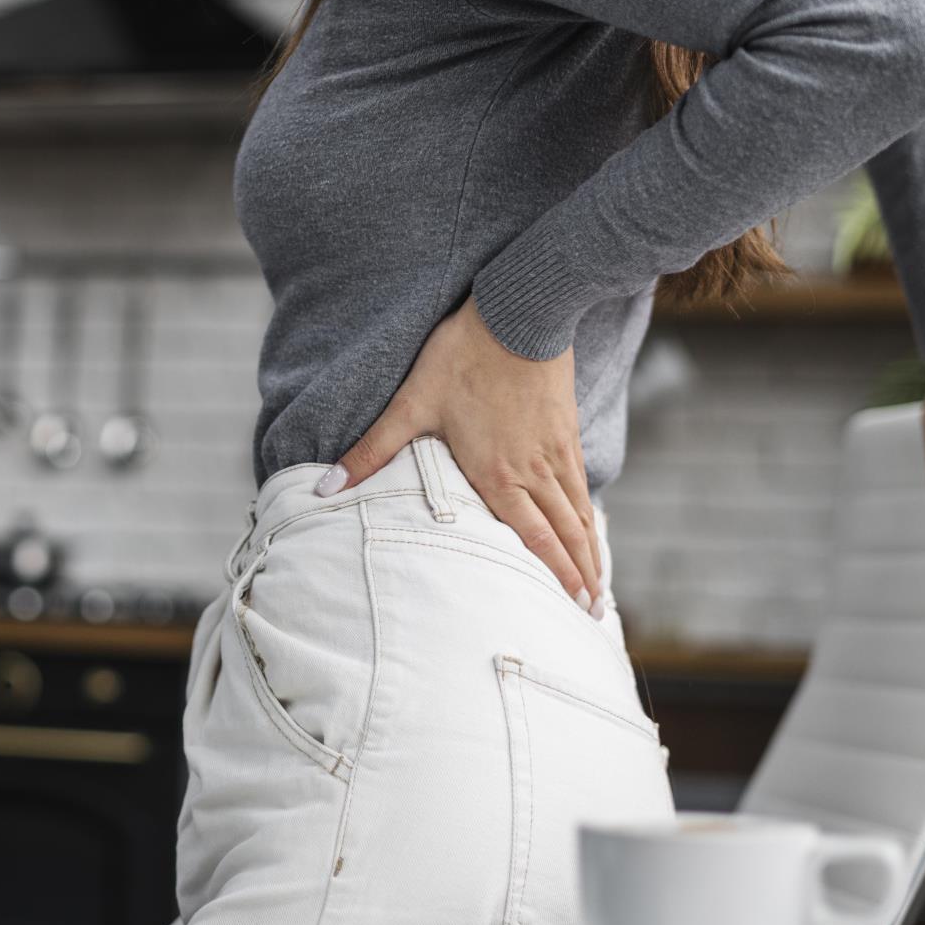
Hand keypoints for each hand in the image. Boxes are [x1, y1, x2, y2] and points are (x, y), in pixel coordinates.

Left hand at [318, 297, 602, 615]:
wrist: (521, 310)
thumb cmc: (463, 356)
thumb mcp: (411, 403)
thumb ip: (371, 450)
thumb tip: (326, 486)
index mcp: (498, 475)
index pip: (533, 540)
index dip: (555, 576)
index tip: (572, 608)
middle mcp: (533, 471)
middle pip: (565, 536)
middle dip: (581, 578)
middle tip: (595, 614)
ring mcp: (555, 452)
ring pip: (579, 514)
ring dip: (592, 552)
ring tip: (599, 587)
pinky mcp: (565, 431)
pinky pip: (581, 485)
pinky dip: (590, 515)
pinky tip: (592, 527)